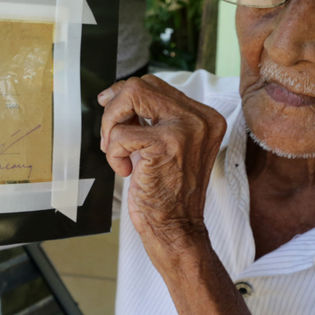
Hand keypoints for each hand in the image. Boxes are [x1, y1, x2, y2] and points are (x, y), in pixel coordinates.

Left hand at [98, 75, 226, 263]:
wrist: (177, 230)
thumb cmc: (167, 192)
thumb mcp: (165, 145)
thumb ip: (151, 118)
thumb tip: (115, 94)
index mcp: (204, 117)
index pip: (155, 84)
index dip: (125, 96)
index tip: (112, 114)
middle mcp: (201, 118)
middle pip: (140, 85)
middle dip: (114, 108)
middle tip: (109, 137)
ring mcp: (186, 129)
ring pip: (131, 97)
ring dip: (111, 126)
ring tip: (117, 153)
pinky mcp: (167, 145)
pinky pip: (120, 134)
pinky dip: (113, 153)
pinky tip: (125, 171)